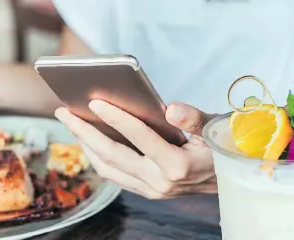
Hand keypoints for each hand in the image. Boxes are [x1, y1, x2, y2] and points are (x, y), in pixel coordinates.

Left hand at [54, 100, 216, 198]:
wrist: (230, 180)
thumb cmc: (220, 147)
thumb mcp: (214, 129)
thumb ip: (194, 119)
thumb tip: (170, 109)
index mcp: (177, 165)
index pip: (139, 137)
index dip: (116, 118)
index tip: (94, 101)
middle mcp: (161, 182)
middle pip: (112, 155)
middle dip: (84, 132)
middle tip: (63, 111)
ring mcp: (152, 190)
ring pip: (108, 169)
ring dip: (85, 145)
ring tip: (70, 123)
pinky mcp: (147, 192)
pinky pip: (115, 176)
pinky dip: (97, 157)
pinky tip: (88, 140)